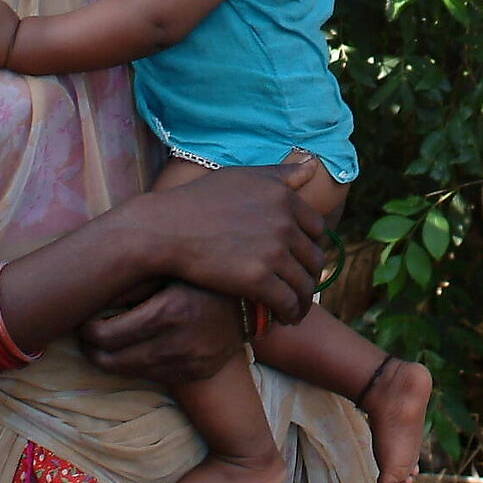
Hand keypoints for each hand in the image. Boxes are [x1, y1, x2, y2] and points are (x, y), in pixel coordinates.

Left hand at [78, 282, 243, 386]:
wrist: (251, 297)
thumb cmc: (201, 275)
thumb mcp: (167, 269)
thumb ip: (131, 283)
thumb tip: (90, 294)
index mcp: (169, 311)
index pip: (107, 336)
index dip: (87, 331)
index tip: (84, 323)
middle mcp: (180, 342)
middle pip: (114, 360)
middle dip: (93, 350)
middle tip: (87, 337)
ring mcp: (190, 362)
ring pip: (131, 372)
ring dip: (112, 360)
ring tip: (105, 345)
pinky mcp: (197, 373)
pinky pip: (155, 377)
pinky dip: (139, 366)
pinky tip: (135, 350)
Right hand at [114, 160, 326, 319]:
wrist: (165, 230)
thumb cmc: (199, 201)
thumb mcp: (242, 177)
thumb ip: (281, 174)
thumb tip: (313, 163)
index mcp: (284, 197)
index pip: (317, 228)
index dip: (311, 246)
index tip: (302, 259)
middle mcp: (284, 223)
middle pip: (314, 258)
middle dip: (309, 276)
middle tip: (300, 288)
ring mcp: (273, 252)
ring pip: (304, 284)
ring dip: (303, 300)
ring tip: (296, 309)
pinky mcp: (258, 279)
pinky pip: (288, 302)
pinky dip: (291, 313)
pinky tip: (284, 318)